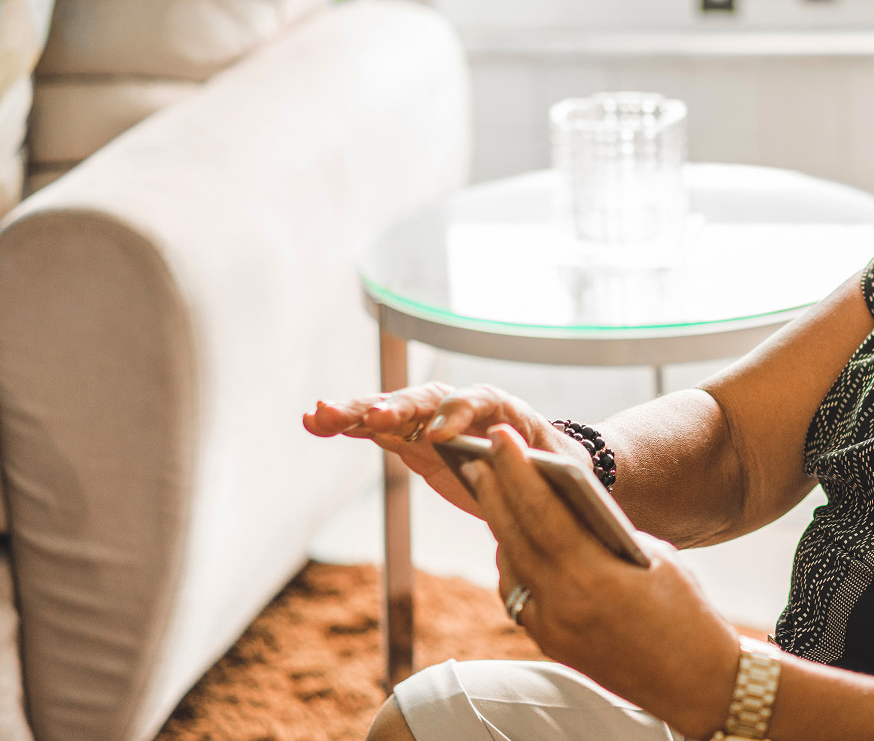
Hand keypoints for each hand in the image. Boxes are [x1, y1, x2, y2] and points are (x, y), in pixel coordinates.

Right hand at [302, 382, 586, 518]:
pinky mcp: (412, 439)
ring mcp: (433, 420)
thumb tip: (530, 472)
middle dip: (399, 407)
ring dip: (358, 410)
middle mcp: (463, 407)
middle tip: (372, 418)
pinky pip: (378, 427)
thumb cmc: (555, 472)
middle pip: (428, 398)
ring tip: (320, 415)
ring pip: (394, 409)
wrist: (542, 470)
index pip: (481, 400)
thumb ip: (540, 473)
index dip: (459, 414)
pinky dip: (349, 425)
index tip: (440, 435)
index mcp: (504, 411)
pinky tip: (315, 422)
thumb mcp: (558, 475)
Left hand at [466, 424, 740, 739]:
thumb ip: (606, 533)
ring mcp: (552, 629)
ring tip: (493, 491)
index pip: (543, 513)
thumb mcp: (654, 558)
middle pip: (515, 537)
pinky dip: (514, 563)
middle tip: (479, 456)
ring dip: (501, 526)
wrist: (696, 682)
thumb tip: (569, 509)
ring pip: (511, 566)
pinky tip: (515, 541)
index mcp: (595, 577)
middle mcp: (564, 605)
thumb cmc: (687, 612)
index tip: (500, 440)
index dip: (518, 472)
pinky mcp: (550, 644)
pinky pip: (519, 594)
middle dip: (495, 491)